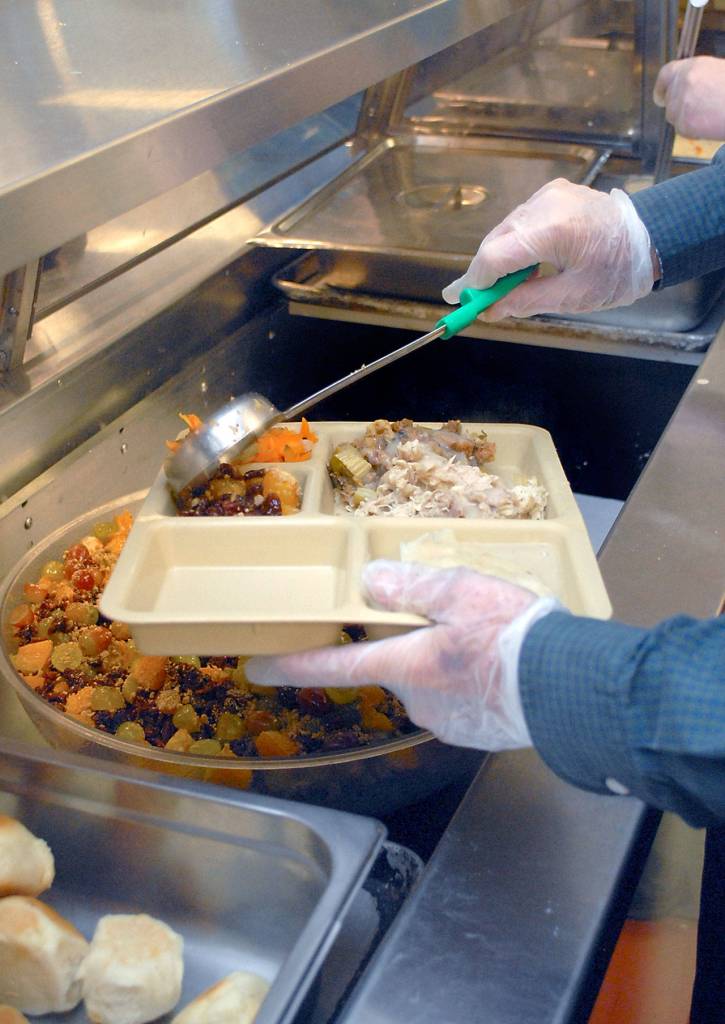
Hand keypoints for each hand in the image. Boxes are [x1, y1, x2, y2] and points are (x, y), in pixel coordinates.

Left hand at [246, 560, 559, 750]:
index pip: (334, 666)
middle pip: (393, 666)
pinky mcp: (473, 734)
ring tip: (485, 643)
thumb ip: (411, 587)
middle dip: (410, 646)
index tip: (258, 667)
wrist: (568, 689)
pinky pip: (455, 702)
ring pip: (427, 682)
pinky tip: (497, 668)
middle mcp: (416, 700)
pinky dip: (466, 684)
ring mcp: (444, 722)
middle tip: (453, 623)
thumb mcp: (460, 592)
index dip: (292, 665)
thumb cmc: (514, 637)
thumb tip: (371, 584)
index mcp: (405, 666)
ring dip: (443, 665)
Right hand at [442, 180, 653, 319]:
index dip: (474, 282)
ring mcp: (548, 195)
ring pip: (505, 231)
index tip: (457, 303)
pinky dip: (514, 245)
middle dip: (482, 274)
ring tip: (504, 288)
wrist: (653, 235)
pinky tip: (522, 267)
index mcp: (555, 230)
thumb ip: (525, 302)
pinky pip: (520, 222)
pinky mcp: (552, 193)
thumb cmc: (618, 271)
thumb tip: (489, 311)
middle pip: (495, 241)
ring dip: (498, 260)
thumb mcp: (573, 297)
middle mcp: (546, 204)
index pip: (495, 256)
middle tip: (474, 302)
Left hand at [654, 56, 724, 140]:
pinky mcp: (684, 123)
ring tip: (711, 114)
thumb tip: (685, 90)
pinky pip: (683, 130)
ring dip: (688, 119)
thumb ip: (697, 79)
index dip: (662, 88)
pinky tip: (711, 123)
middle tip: (696, 111)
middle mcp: (683, 82)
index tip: (660, 97)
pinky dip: (695, 130)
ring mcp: (682, 103)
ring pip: (675, 117)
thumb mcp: (717, 73)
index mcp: (692, 66)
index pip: (665, 75)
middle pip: (669, 100)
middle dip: (678, 107)